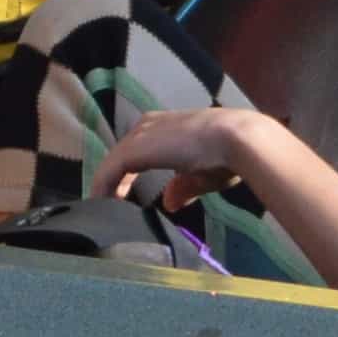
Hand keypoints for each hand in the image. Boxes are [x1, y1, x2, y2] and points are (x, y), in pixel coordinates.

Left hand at [91, 103, 259, 200]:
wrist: (236, 139)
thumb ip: (182, 187)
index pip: (137, 149)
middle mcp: (148, 125)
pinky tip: (101, 206)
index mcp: (165, 126)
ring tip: (103, 211)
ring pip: (112, 163)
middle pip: (121, 155)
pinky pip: (108, 172)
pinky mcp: (134, 149)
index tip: (124, 196)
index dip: (127, 174)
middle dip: (114, 181)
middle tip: (108, 206)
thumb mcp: (202, 175)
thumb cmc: (225, 154)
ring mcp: (139, 136)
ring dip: (106, 187)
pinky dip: (102, 189)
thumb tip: (169, 203)